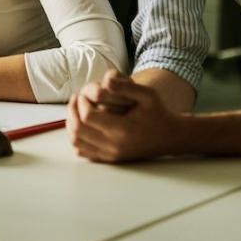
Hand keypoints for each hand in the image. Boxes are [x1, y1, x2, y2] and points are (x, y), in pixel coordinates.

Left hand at [68, 70, 184, 162]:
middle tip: (76, 99)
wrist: (169, 136)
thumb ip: (126, 86)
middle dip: (72, 112)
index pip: (88, 117)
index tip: (84, 93)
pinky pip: (83, 152)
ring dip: (71, 124)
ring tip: (76, 110)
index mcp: (123, 129)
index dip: (81, 103)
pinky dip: (77, 138)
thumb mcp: (147, 94)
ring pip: (77, 143)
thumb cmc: (157, 112)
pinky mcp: (110, 159)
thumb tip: (105, 81)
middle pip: (78, 131)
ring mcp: (111, 155)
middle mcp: (115, 146)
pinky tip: (83, 124)